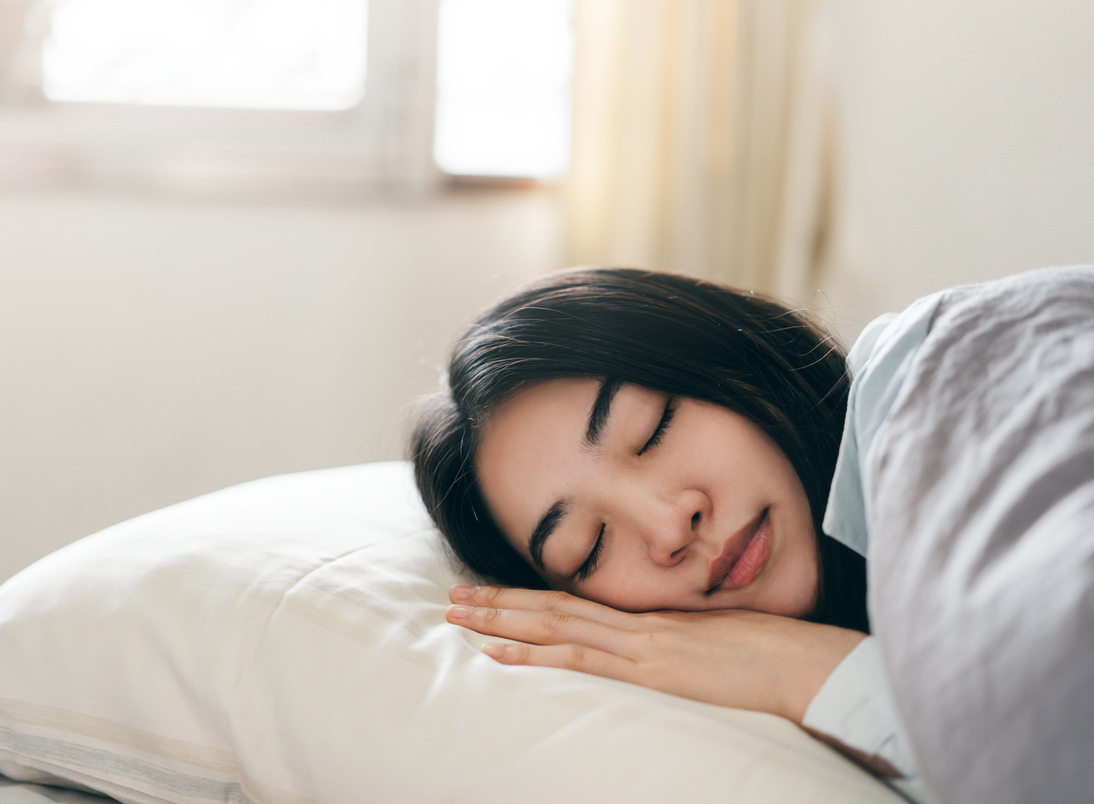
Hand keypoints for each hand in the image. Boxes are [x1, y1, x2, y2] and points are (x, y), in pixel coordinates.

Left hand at [446, 584, 864, 723]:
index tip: (489, 593)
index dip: (529, 597)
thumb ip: (682, 645)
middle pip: (552, 606)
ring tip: (456, 615)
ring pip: (555, 623)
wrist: (809, 664)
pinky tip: (497, 653)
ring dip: (500, 619)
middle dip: (497, 601)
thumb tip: (664, 653)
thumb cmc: (775, 658)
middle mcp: (638, 623)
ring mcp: (641, 643)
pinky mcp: (650, 667)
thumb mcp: (719, 646)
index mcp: (651, 617)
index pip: (576, 604)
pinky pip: (580, 658)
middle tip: (450, 597)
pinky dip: (534, 654)